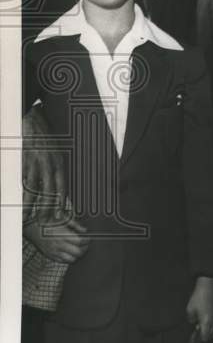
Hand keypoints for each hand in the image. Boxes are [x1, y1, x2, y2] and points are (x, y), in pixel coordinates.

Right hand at [22, 105, 65, 221]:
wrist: (32, 120)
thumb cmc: (43, 137)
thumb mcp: (54, 151)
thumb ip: (54, 167)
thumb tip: (52, 183)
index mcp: (59, 162)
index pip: (62, 186)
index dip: (61, 201)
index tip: (60, 214)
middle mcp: (50, 164)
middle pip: (50, 191)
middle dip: (48, 208)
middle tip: (45, 222)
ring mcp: (37, 164)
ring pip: (35, 189)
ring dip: (31, 205)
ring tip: (28, 218)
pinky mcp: (25, 162)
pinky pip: (23, 182)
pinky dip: (22, 195)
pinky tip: (20, 204)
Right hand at [24, 203, 88, 263]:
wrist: (33, 230)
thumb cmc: (49, 224)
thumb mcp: (63, 221)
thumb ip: (75, 225)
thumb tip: (85, 230)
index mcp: (62, 235)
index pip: (80, 241)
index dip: (87, 241)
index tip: (89, 238)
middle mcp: (59, 245)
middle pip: (78, 252)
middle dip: (85, 249)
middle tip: (86, 245)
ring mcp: (55, 252)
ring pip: (72, 259)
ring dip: (78, 255)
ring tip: (79, 250)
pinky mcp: (51, 256)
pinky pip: (63, 262)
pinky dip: (69, 259)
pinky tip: (71, 253)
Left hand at [186, 276, 212, 340]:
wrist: (209, 285)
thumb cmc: (199, 296)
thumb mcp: (189, 309)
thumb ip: (191, 320)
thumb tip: (194, 323)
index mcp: (205, 322)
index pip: (204, 337)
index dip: (200, 338)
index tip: (197, 336)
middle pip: (211, 335)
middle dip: (206, 335)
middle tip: (201, 330)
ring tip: (209, 330)